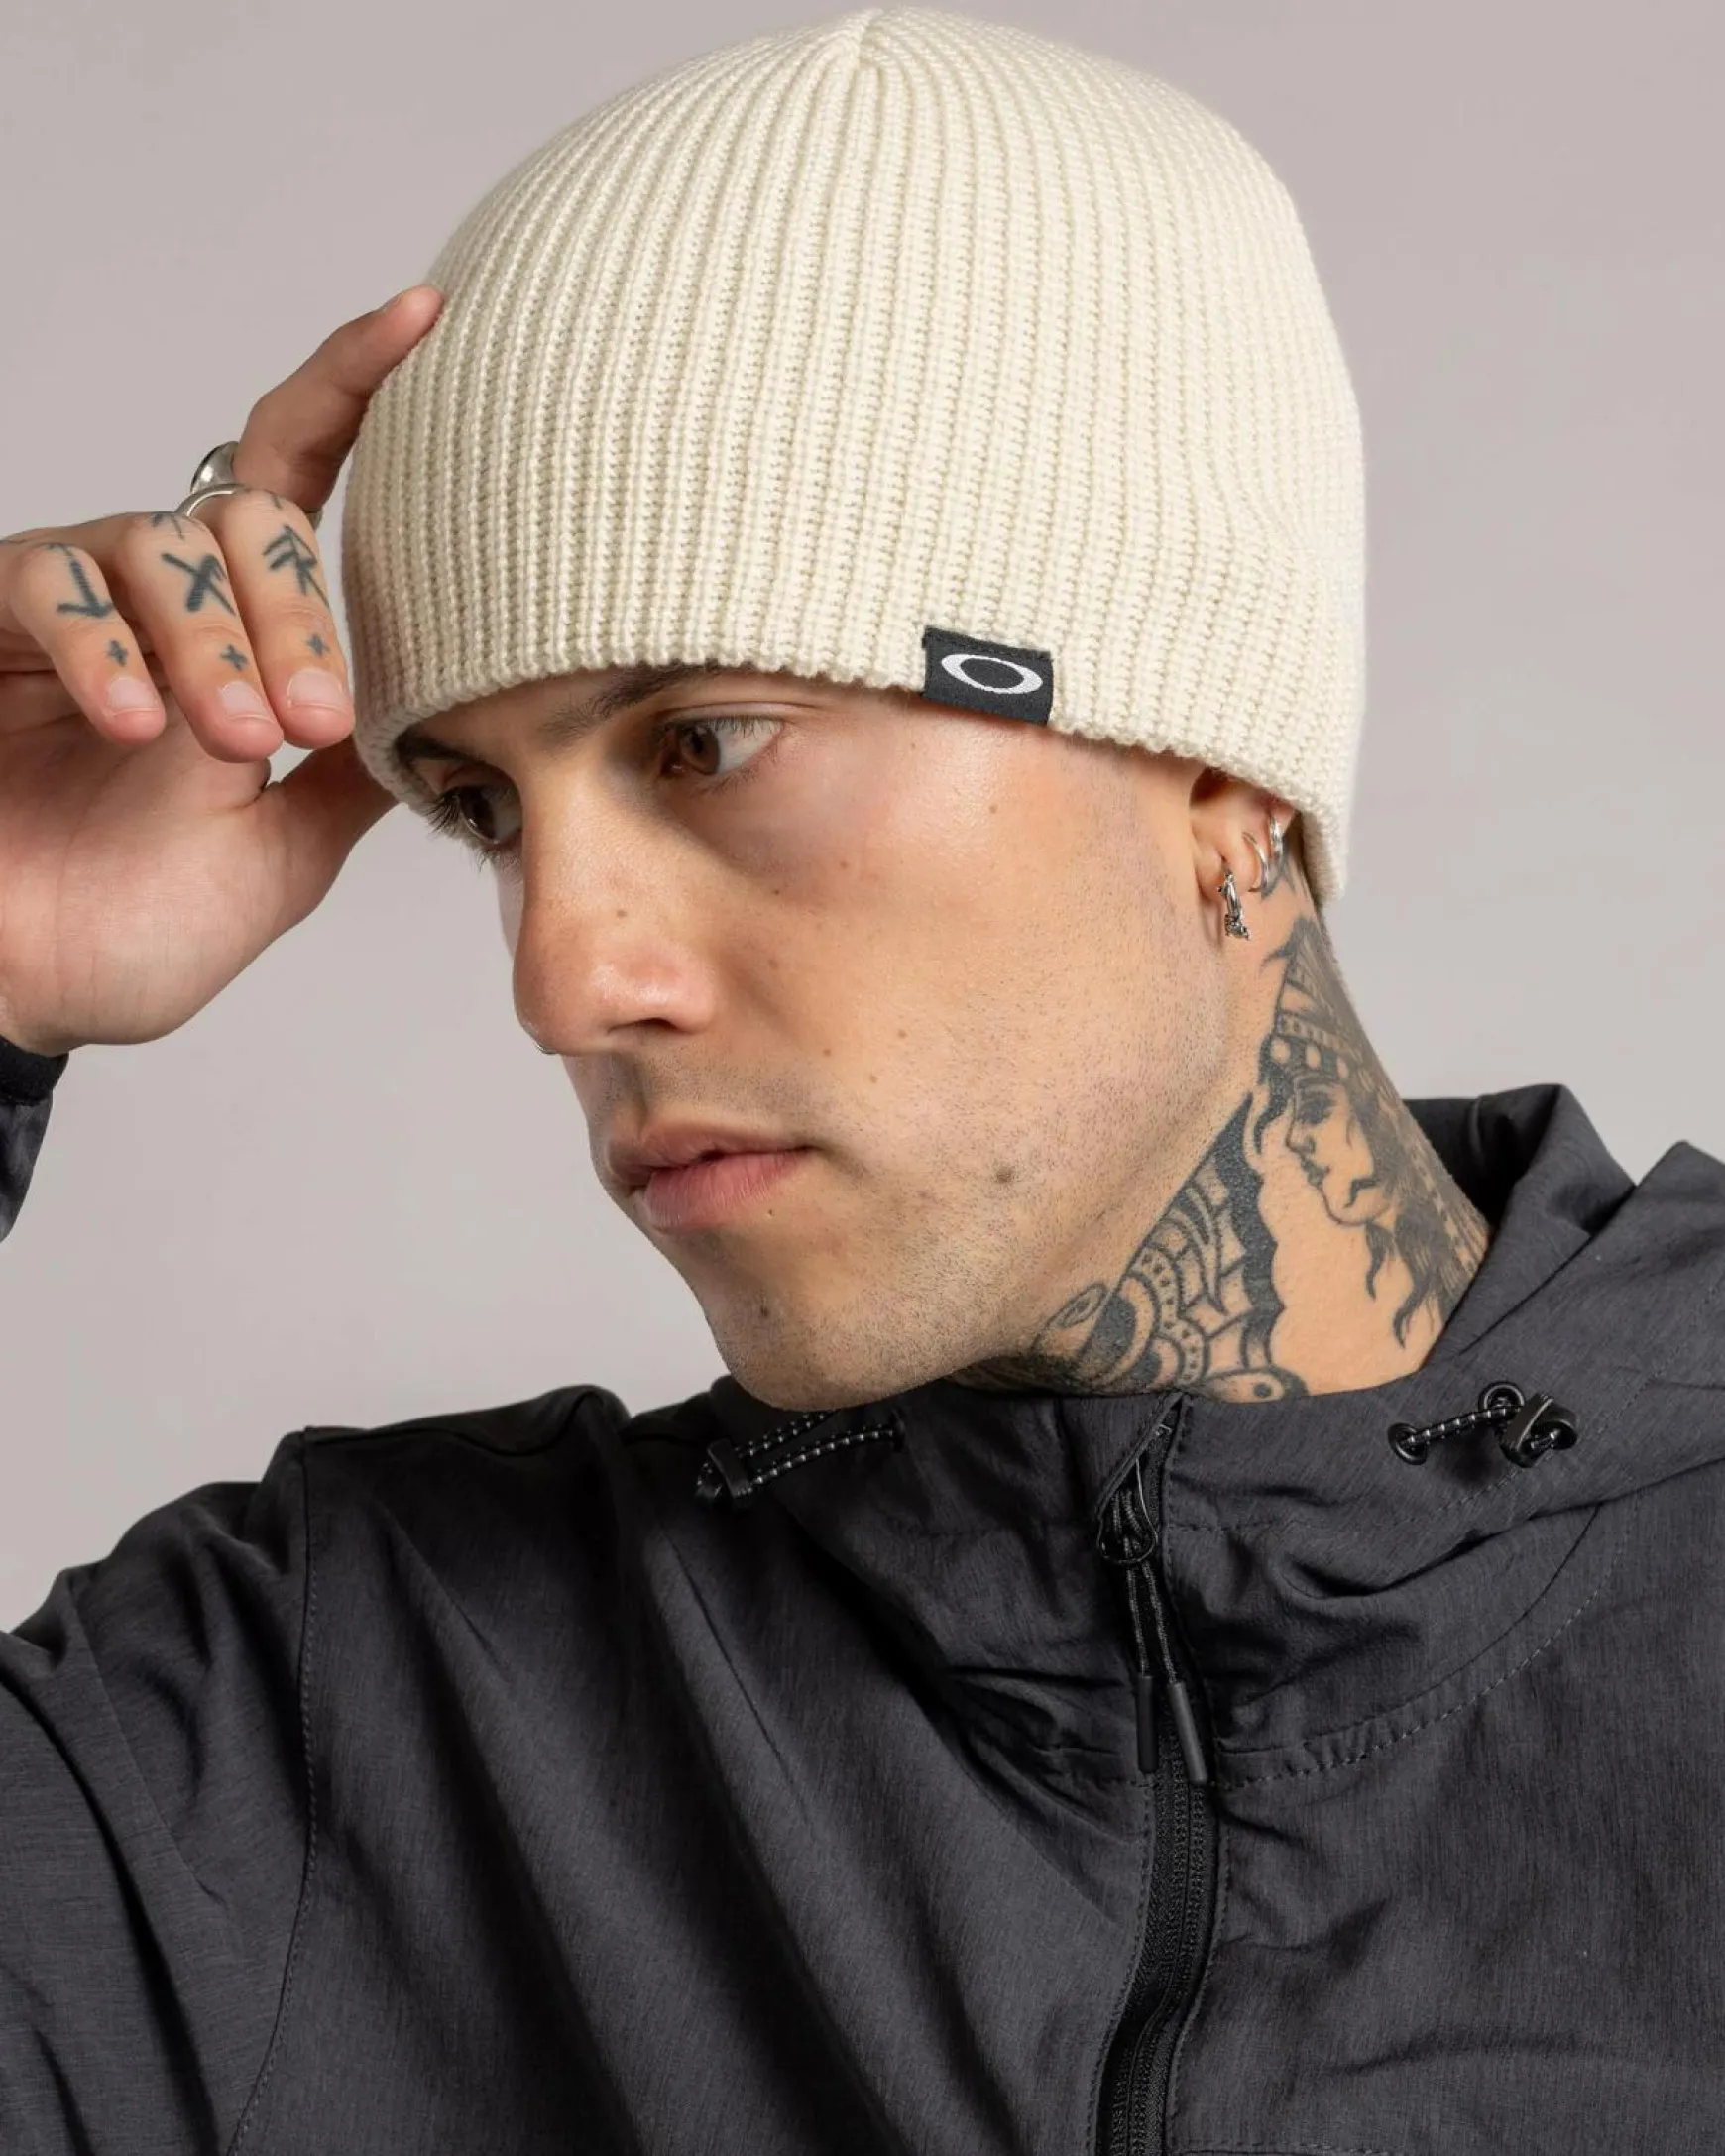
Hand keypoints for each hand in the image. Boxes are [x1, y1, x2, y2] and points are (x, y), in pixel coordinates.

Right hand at [0, 286, 442, 1057]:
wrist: (26, 994)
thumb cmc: (140, 931)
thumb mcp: (285, 852)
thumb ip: (353, 770)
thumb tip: (463, 706)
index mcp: (241, 642)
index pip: (298, 485)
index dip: (355, 391)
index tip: (427, 317)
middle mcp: (160, 605)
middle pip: (245, 515)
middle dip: (294, 611)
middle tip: (304, 722)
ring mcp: (71, 610)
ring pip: (159, 546)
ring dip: (214, 640)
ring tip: (234, 742)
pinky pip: (54, 585)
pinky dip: (110, 647)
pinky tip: (144, 724)